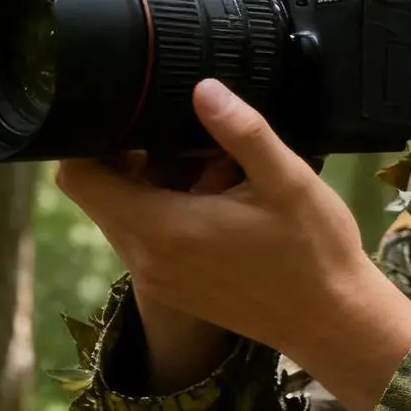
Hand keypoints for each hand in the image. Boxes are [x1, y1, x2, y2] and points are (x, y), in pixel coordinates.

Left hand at [57, 77, 410, 410]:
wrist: (333, 322)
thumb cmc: (315, 252)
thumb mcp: (288, 182)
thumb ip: (243, 132)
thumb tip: (203, 88)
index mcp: (163, 228)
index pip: (77, 177)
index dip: (88, 139)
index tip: (129, 118)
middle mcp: (146, 259)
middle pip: (94, 195)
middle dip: (120, 159)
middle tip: (172, 136)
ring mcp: (157, 280)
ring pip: (119, 217)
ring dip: (142, 188)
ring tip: (199, 169)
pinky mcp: (173, 291)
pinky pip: (142, 243)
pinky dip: (159, 216)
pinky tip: (210, 204)